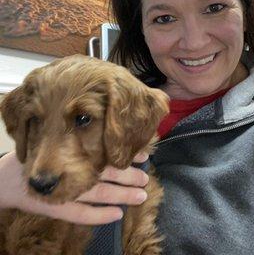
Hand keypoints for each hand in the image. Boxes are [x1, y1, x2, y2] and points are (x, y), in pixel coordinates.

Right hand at [0, 152, 148, 224]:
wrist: (7, 178)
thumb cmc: (36, 155)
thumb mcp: (54, 140)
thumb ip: (77, 139)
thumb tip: (107, 130)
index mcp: (71, 155)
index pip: (104, 155)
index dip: (125, 156)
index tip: (143, 155)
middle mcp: (70, 173)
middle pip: (105, 175)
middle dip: (128, 176)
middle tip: (146, 177)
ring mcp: (64, 193)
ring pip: (98, 195)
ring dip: (121, 195)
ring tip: (141, 195)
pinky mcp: (57, 209)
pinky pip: (80, 215)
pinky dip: (99, 216)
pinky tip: (116, 215)